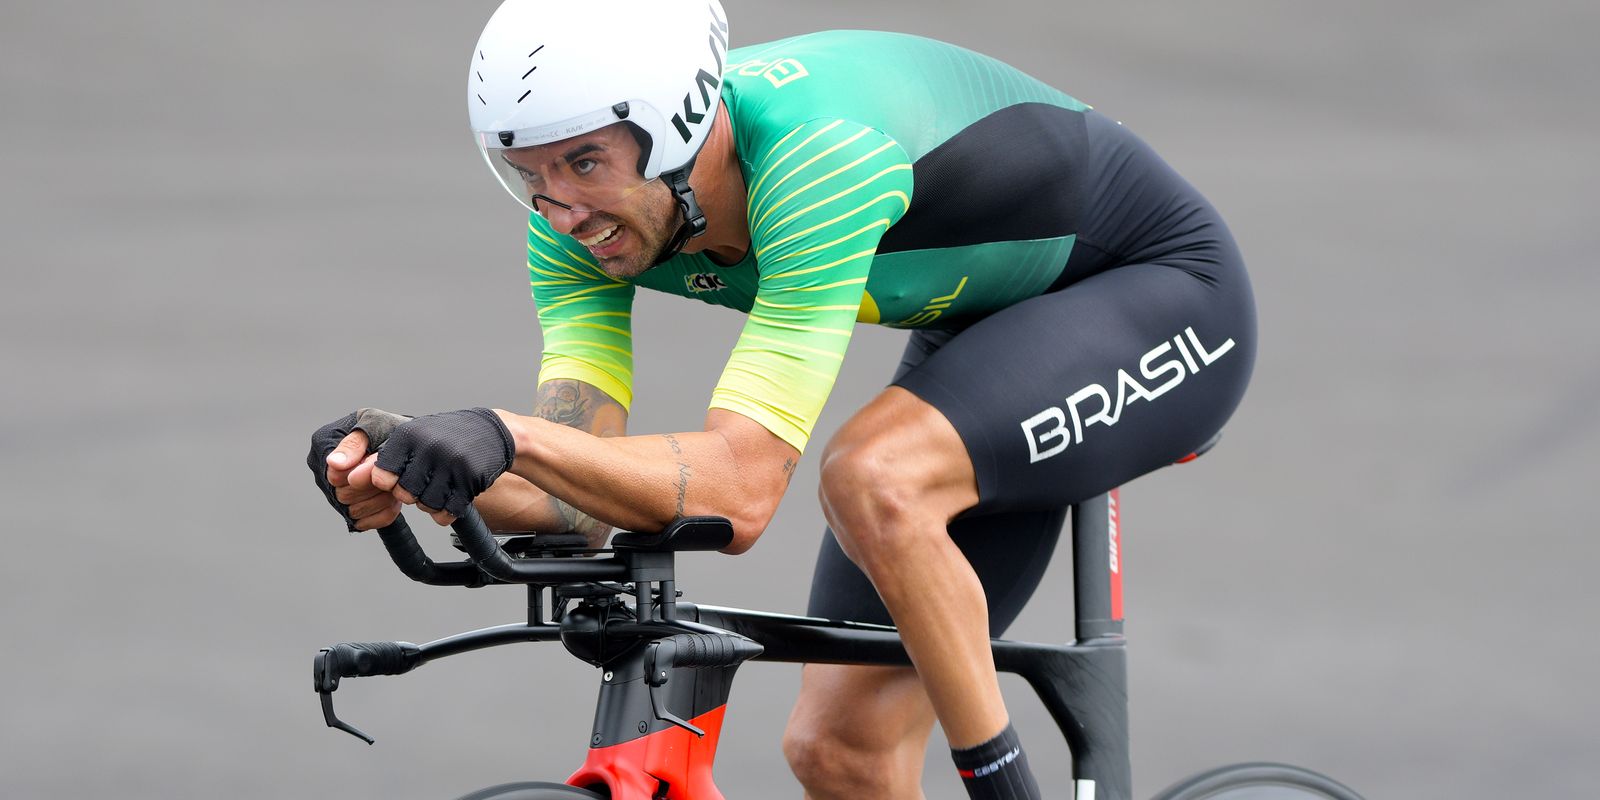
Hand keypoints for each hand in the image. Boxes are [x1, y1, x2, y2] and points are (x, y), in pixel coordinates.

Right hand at [307, 408, 412, 530]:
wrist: (404, 442)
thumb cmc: (387, 428)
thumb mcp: (374, 424)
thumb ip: (354, 443)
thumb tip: (334, 464)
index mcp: (323, 444)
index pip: (336, 476)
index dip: (363, 473)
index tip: (380, 464)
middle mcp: (322, 471)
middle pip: (343, 496)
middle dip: (373, 486)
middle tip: (393, 475)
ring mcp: (334, 493)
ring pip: (354, 512)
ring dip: (380, 500)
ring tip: (395, 484)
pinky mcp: (350, 510)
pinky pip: (364, 523)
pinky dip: (383, 513)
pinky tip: (394, 499)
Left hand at [372, 408, 515, 524]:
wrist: (492, 432)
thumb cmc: (444, 436)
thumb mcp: (413, 437)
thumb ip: (382, 458)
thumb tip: (346, 476)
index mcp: (409, 435)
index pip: (382, 475)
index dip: (388, 483)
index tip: (398, 477)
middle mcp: (429, 448)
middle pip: (404, 494)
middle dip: (410, 493)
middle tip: (423, 480)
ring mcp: (452, 465)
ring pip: (426, 504)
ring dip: (429, 503)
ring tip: (438, 486)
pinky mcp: (470, 481)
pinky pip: (448, 510)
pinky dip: (445, 511)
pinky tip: (450, 497)